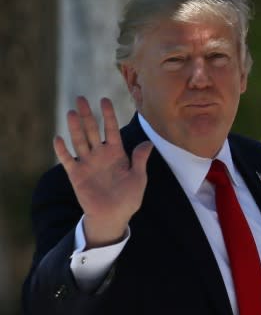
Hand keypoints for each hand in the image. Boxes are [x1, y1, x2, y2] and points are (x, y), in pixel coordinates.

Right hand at [54, 96, 152, 247]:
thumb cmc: (128, 198)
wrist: (114, 216)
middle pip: (92, 131)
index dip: (108, 115)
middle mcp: (100, 155)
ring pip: (79, 141)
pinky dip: (62, 150)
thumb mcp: (139, 178)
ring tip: (72, 113)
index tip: (104, 100)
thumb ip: (140, 160)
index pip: (111, 130)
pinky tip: (58, 138)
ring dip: (75, 128)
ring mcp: (87, 163)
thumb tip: (147, 142)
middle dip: (87, 115)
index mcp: (116, 153)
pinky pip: (67, 160)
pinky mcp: (76, 175)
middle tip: (81, 98)